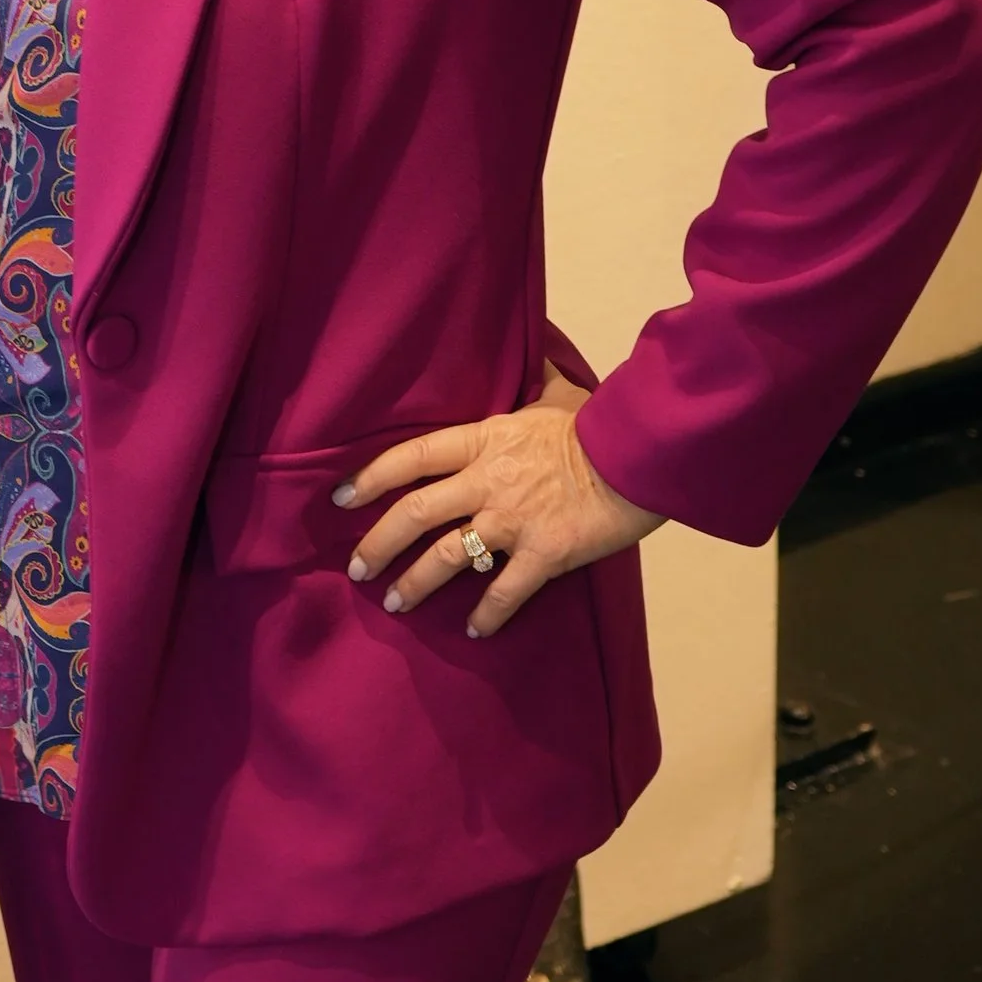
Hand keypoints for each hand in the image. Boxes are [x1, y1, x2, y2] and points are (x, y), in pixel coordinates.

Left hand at [333, 365, 663, 638]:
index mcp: (485, 441)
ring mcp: (514, 520)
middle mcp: (488, 481)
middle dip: (378, 543)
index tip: (341, 499)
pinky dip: (488, 615)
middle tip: (356, 567)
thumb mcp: (560, 395)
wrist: (641, 455)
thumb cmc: (601, 424)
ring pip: (448, 556)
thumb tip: (537, 351)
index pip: (413, 456)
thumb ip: (539, 381)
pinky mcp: (545, 554)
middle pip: (416, 512)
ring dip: (416, 583)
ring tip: (395, 602)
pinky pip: (506, 591)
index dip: (371, 477)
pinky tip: (475, 630)